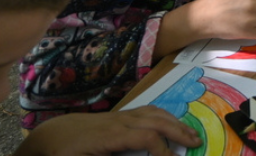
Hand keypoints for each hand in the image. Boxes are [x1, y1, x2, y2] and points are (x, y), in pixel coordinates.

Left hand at [17, 106, 200, 155]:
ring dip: (176, 122)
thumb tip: (138, 155)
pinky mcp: (121, 115)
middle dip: (179, 132)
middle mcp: (122, 121)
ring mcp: (122, 115)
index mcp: (113, 135)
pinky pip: (149, 111)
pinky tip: (171, 123)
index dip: (163, 152)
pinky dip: (165, 116)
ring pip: (156, 113)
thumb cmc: (64, 154)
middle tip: (197, 144)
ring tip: (191, 133)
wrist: (51, 135)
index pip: (147, 138)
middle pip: (158, 121)